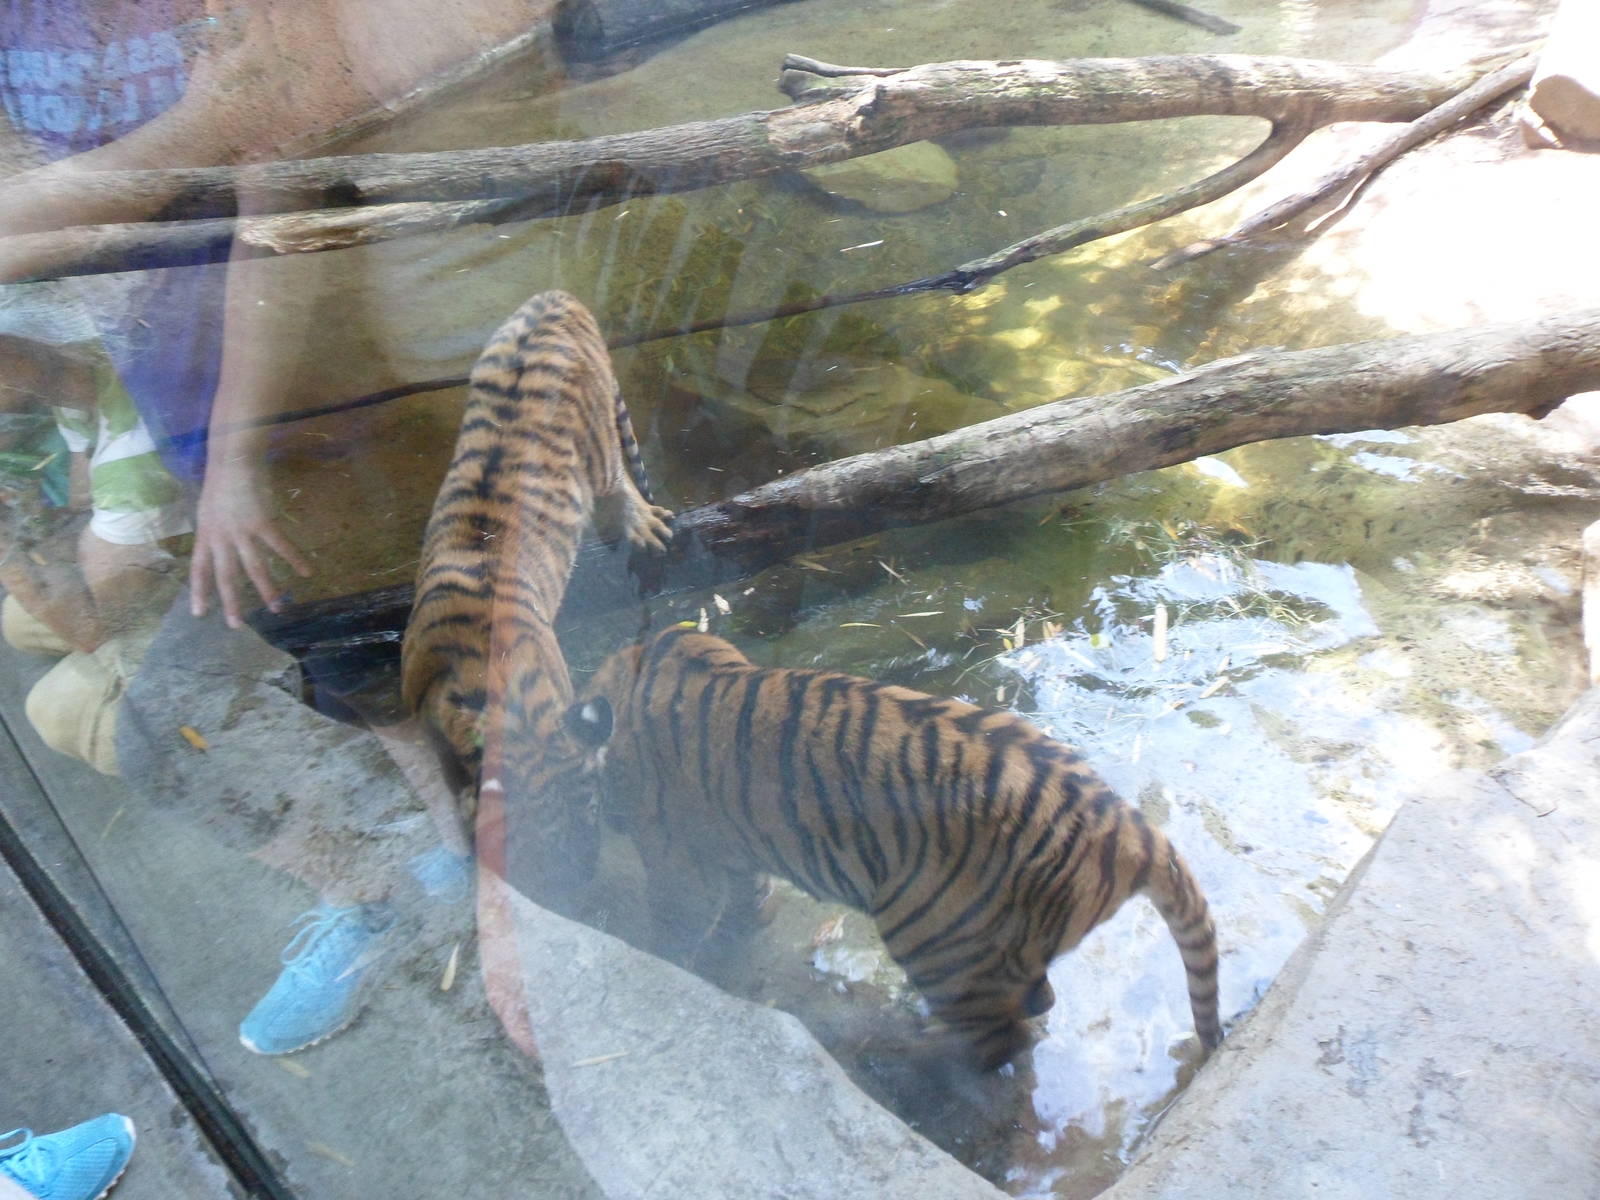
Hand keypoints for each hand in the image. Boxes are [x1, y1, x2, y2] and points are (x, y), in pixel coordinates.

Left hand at [189, 463, 309, 627]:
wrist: (233, 460)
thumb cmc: (221, 482)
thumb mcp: (208, 510)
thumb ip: (214, 531)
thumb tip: (220, 547)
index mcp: (205, 534)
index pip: (199, 569)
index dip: (200, 592)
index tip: (200, 614)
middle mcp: (221, 537)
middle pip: (226, 576)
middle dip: (232, 602)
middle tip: (238, 625)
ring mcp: (242, 531)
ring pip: (254, 568)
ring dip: (267, 590)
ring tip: (277, 607)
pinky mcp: (263, 522)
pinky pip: (280, 546)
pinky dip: (295, 559)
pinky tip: (307, 572)